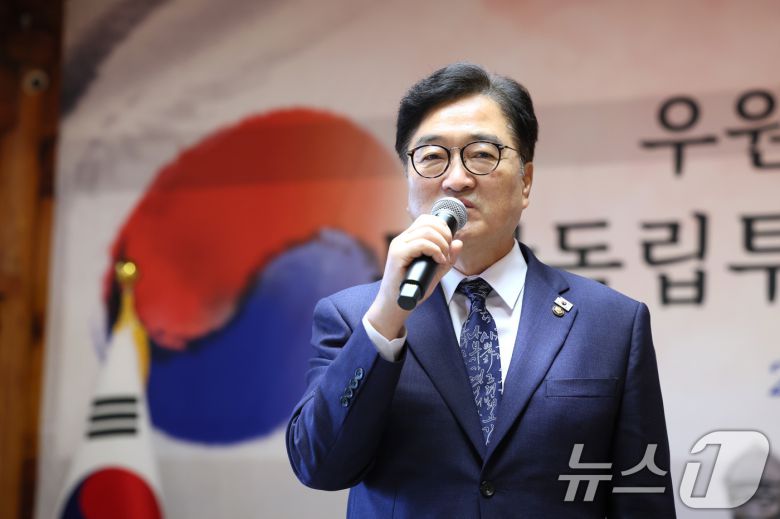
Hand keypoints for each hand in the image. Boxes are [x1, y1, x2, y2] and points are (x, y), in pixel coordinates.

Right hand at [365, 214, 462, 339]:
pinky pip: (421, 244)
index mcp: (408, 239)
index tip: (449, 242)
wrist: (395, 305)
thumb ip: (447, 258)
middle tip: (447, 251)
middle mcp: (402, 239)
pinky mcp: (397, 255)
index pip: (426, 220)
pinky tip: (438, 261)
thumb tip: (458, 242)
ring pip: (426, 231)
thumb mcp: (435, 272)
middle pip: (428, 222)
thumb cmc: (413, 289)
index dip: (442, 226)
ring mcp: (398, 246)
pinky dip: (435, 251)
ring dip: (441, 244)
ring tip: (443, 258)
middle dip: (445, 234)